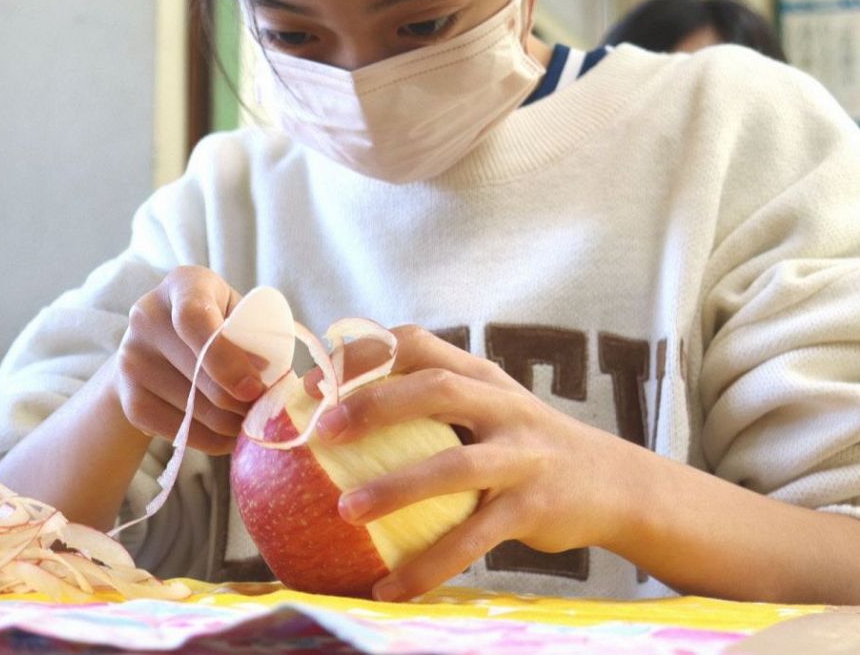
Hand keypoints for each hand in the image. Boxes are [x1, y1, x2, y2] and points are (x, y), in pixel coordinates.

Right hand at [114, 266, 265, 454]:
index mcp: (183, 285)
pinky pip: (179, 432)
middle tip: (266, 411)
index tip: (255, 387)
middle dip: (241, 401)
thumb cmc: (218, 324)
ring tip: (249, 421)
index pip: (194, 319)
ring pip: (193, 409)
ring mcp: (131, 358)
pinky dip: (212, 441)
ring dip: (231, 424)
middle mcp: (147, 316)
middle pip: (199, 373)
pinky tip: (227, 434)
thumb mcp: (239, 314)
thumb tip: (272, 382)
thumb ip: (259, 337)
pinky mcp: (129, 398)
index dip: (227, 359)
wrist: (159, 346)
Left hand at [314, 325, 635, 600]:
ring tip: (346, 510)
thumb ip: (430, 400)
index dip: (364, 354)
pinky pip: (474, 539)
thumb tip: (336, 413)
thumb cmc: (522, 443)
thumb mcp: (487, 405)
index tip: (316, 379)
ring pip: (454, 466)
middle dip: (374, 405)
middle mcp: (502, 405)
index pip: (418, 343)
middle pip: (436, 388)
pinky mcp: (532, 508)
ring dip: (396, 487)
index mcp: (480, 375)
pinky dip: (430, 564)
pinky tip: (391, 585)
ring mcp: (521, 455)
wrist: (613, 484)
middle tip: (321, 432)